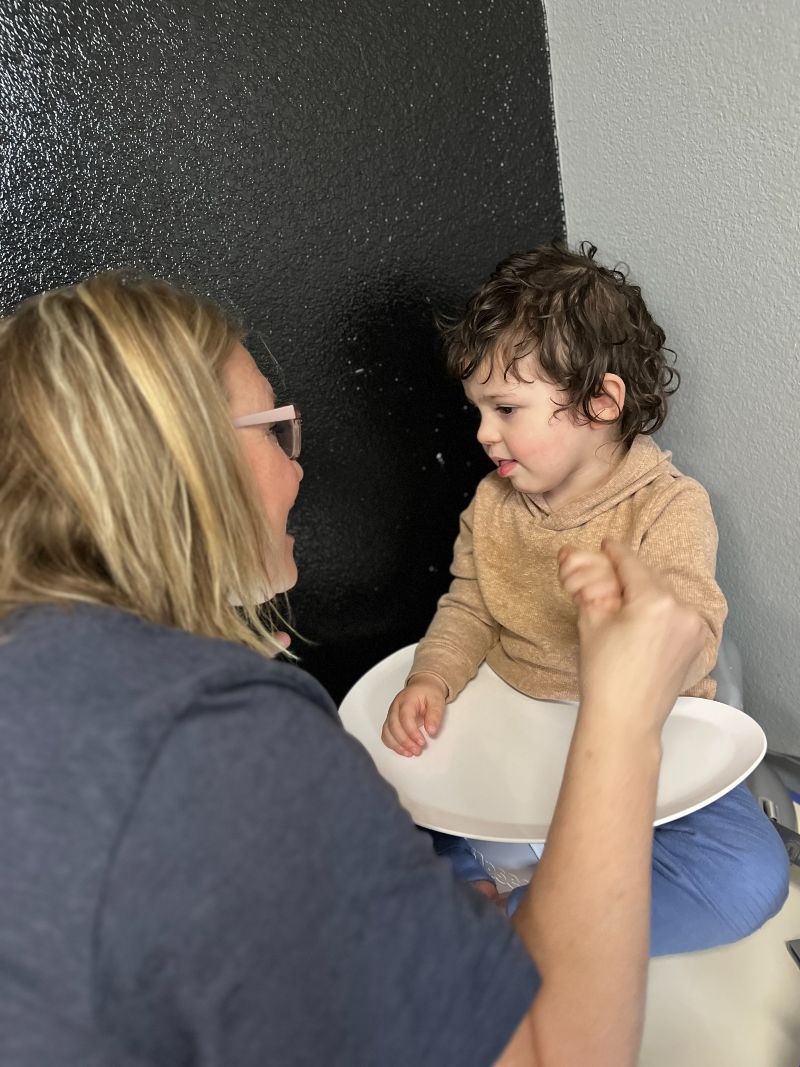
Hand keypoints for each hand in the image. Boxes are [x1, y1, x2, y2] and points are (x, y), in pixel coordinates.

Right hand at [381, 674, 447, 756]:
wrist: (423, 686)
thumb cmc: (428, 692)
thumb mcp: (437, 700)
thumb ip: (435, 715)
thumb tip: (431, 730)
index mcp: (406, 700)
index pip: (405, 717)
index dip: (412, 732)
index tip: (422, 742)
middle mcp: (395, 707)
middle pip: (394, 726)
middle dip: (405, 741)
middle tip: (417, 750)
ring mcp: (391, 714)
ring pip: (387, 732)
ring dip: (397, 745)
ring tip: (410, 753)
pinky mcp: (391, 721)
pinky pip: (386, 735)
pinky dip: (392, 744)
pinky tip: (403, 750)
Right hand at [564, 541, 704, 733]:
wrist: (625, 720)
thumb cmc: (604, 676)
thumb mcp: (591, 622)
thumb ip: (592, 587)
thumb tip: (583, 563)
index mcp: (656, 601)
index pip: (632, 564)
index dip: (615, 552)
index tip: (606, 545)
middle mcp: (682, 610)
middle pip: (650, 578)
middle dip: (627, 574)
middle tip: (606, 570)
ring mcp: (693, 628)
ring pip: (664, 596)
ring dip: (643, 593)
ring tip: (619, 599)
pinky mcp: (696, 644)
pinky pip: (674, 615)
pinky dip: (657, 611)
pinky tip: (637, 619)